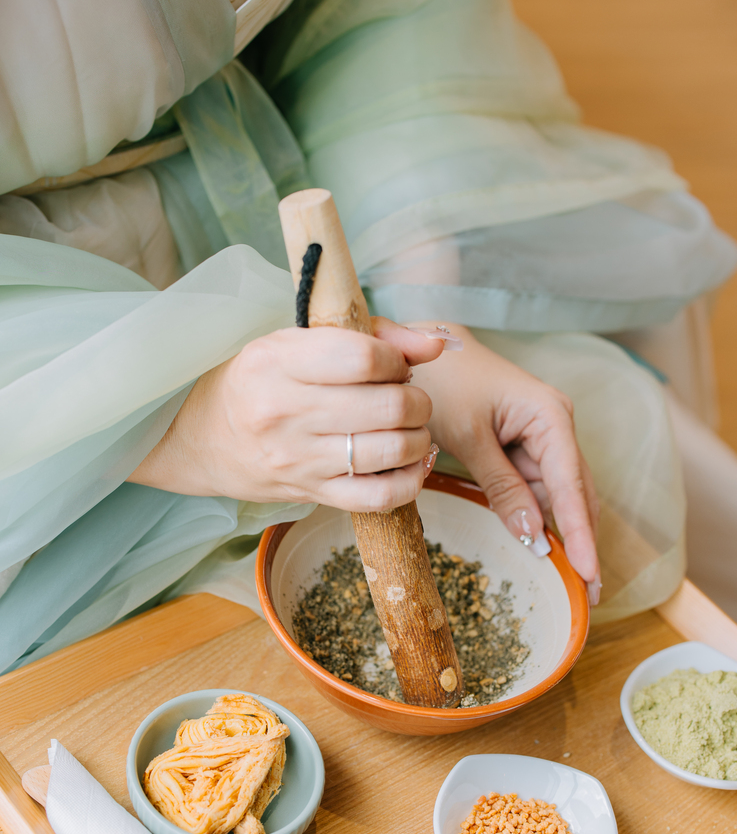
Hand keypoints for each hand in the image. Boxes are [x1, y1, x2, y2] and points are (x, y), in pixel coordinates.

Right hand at [128, 318, 446, 510]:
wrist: (204, 438)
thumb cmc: (261, 380)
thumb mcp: (298, 341)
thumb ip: (373, 335)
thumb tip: (436, 345)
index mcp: (279, 361)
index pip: (365, 358)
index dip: (397, 360)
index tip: (395, 366)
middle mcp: (286, 412)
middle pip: (388, 406)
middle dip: (417, 401)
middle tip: (410, 399)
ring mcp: (299, 459)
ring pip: (390, 451)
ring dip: (419, 438)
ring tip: (412, 429)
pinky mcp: (311, 494)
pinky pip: (378, 497)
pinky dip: (410, 481)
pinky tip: (412, 463)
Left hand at [410, 325, 600, 601]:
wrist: (420, 352)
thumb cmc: (444, 383)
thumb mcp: (469, 438)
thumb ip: (502, 487)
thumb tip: (534, 536)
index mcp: (549, 416)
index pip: (571, 485)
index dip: (580, 532)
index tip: (590, 572)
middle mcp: (556, 426)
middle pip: (577, 494)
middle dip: (583, 542)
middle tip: (591, 592)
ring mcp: (543, 437)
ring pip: (560, 496)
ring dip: (567, 536)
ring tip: (580, 583)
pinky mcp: (525, 447)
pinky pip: (540, 490)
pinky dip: (543, 519)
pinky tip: (551, 552)